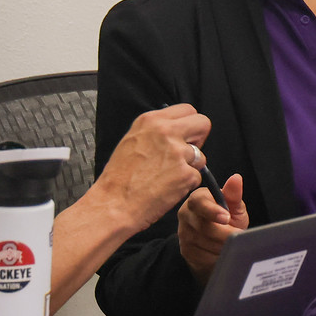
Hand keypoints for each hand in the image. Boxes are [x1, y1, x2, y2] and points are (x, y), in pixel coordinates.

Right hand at [88, 103, 211, 232]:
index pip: (188, 110)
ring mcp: (178, 153)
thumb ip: (156, 132)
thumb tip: (178, 131)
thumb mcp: (132, 140)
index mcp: (151, 120)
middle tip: (185, 154)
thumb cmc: (119, 178)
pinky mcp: (186, 174)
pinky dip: (186, 184)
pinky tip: (167, 188)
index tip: (182, 137)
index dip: (188, 125)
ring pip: (202, 155)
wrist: (113, 205)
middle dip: (199, 138)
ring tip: (167, 176)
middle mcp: (166, 132)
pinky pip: (197, 177)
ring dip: (190, 167)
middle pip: (203, 123)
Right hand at [177, 173, 247, 281]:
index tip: (227, 218)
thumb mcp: (233, 206)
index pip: (199, 202)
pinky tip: (222, 250)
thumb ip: (234, 194)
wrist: (216, 240)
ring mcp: (184, 233)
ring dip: (224, 245)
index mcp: (197, 199)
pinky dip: (217, 255)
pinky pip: (204, 256)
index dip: (213, 211)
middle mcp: (186, 214)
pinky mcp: (185, 250)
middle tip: (239, 234)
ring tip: (231, 242)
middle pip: (204, 227)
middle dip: (225, 233)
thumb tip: (236, 178)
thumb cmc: (226, 218)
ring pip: (206, 243)